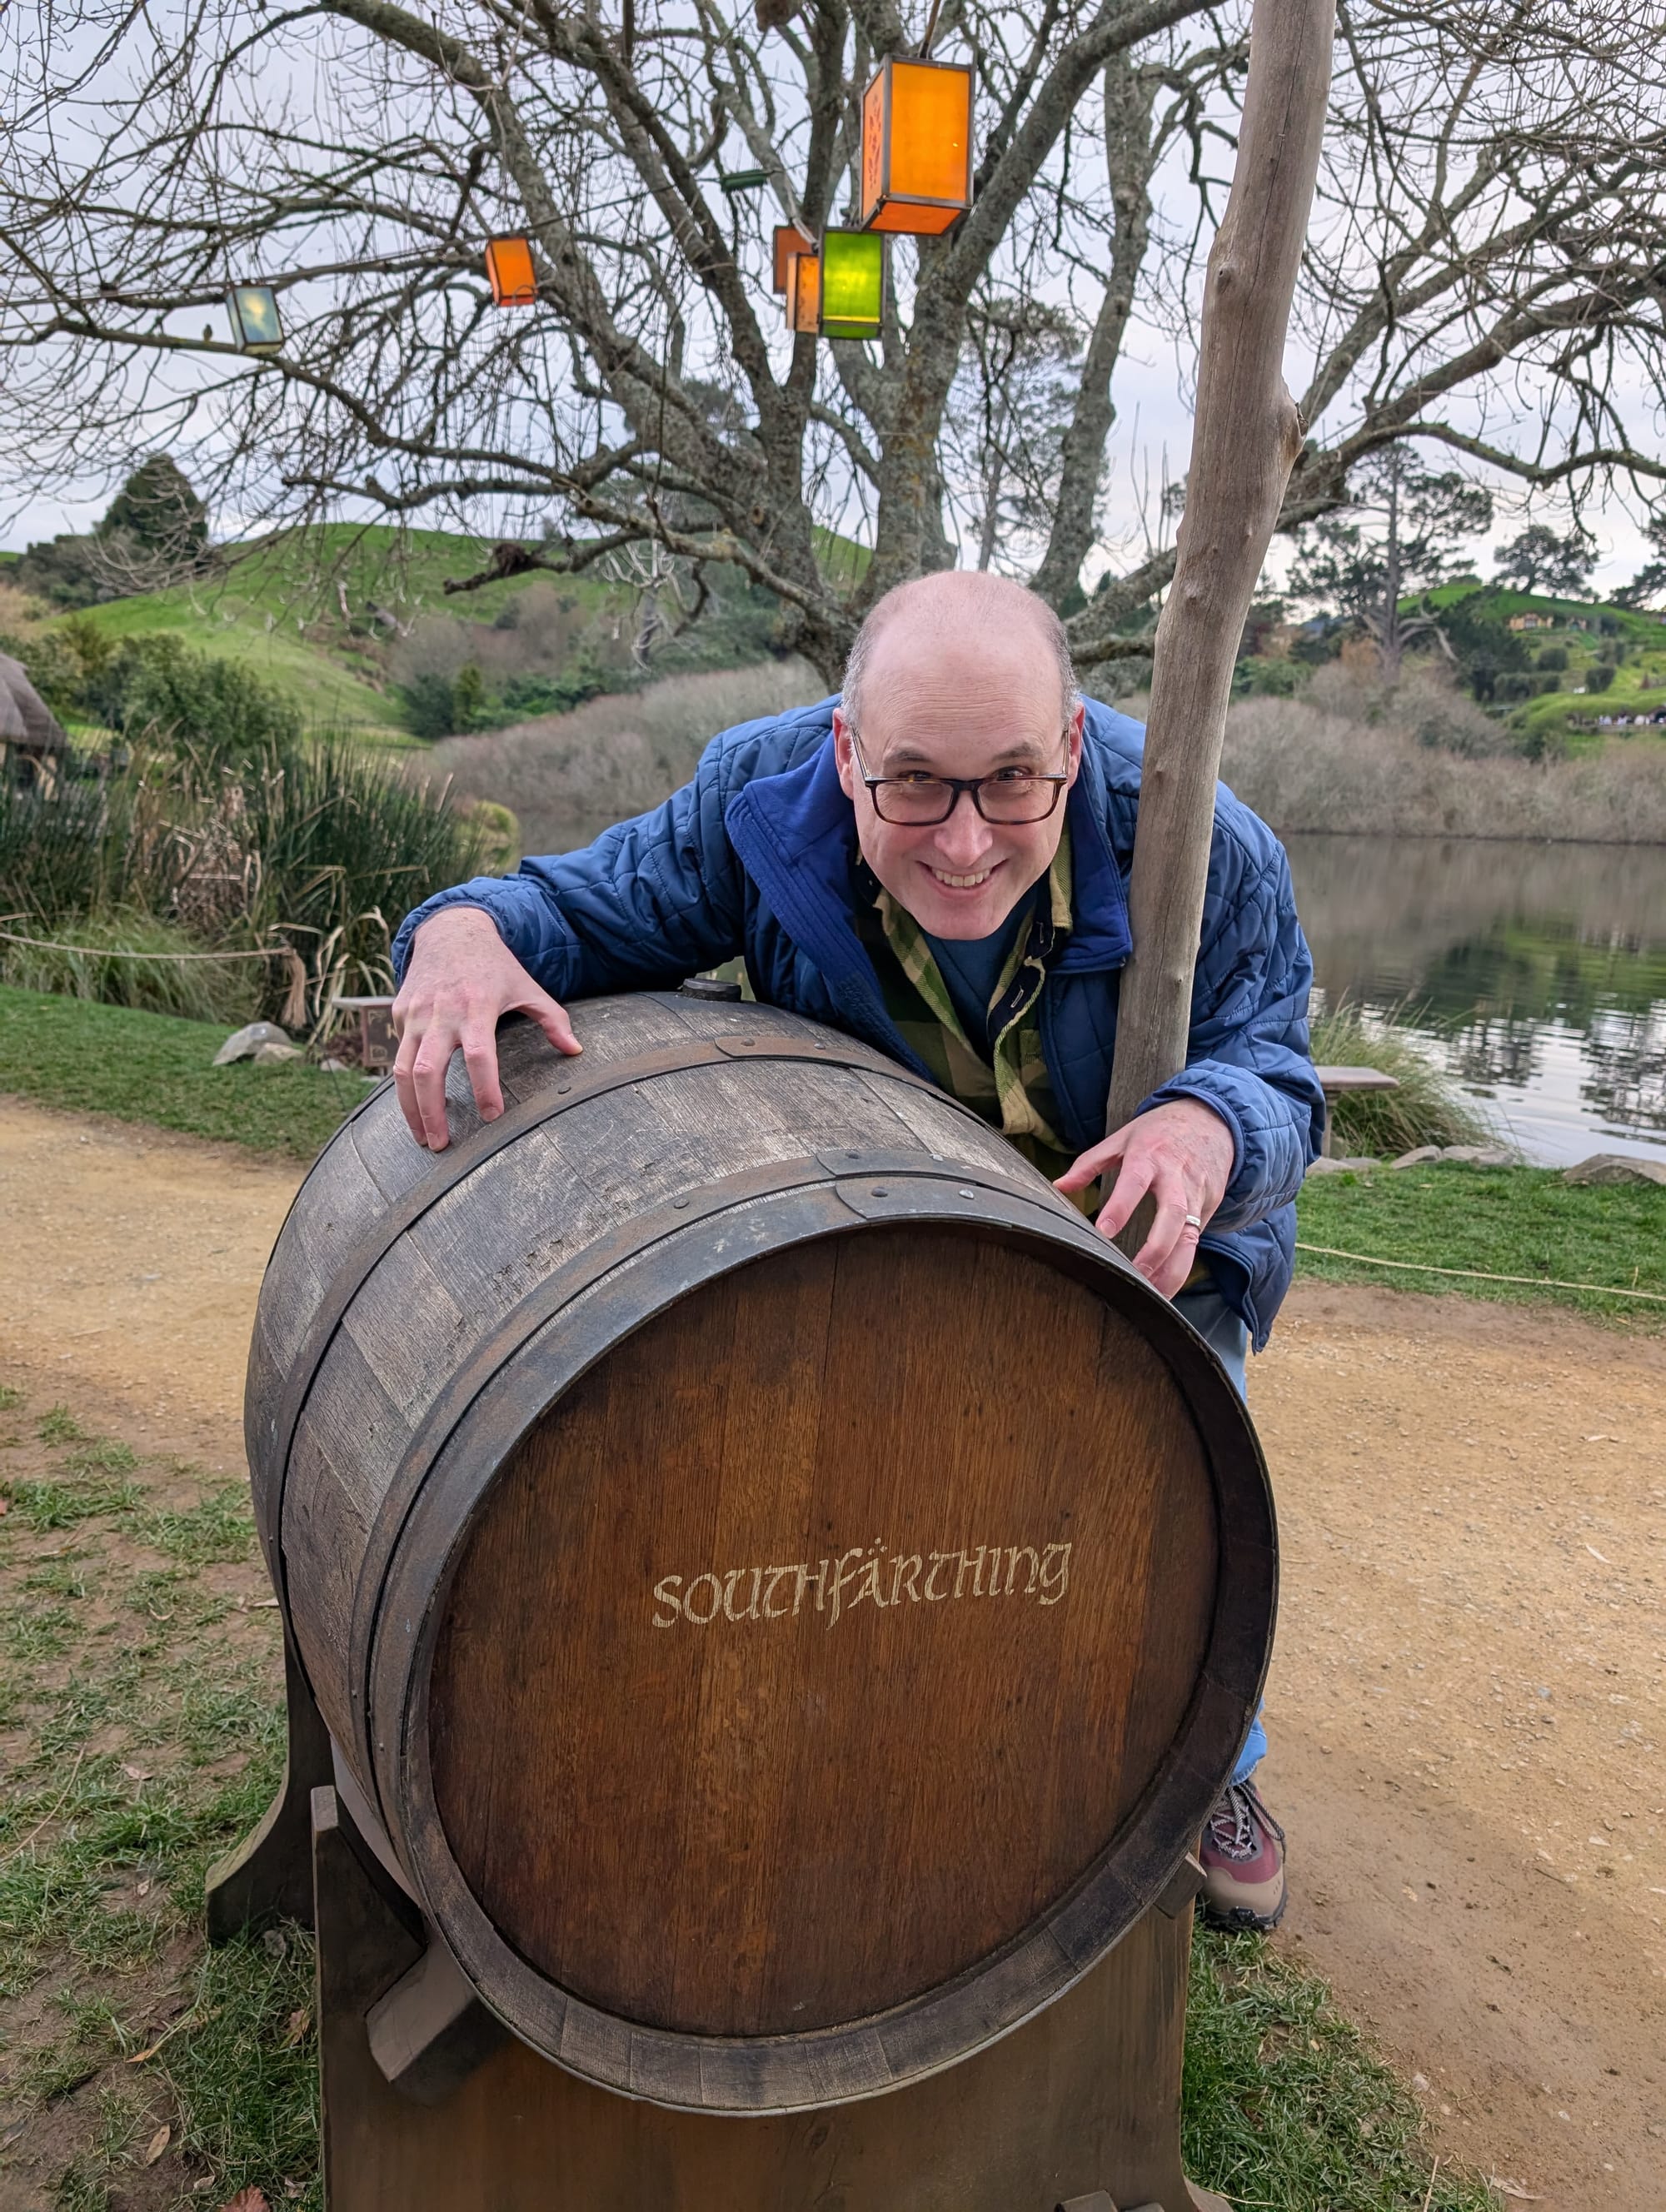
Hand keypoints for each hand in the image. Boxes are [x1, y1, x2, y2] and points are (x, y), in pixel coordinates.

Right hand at [392, 907, 579, 1150]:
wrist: (451, 929)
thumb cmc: (495, 965)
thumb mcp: (527, 986)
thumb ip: (553, 1019)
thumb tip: (576, 1050)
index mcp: (476, 1008)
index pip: (479, 1056)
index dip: (485, 1088)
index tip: (493, 1116)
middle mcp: (440, 1013)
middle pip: (425, 1072)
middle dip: (431, 1112)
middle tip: (441, 1145)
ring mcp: (415, 1014)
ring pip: (400, 1070)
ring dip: (409, 1109)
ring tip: (423, 1137)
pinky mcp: (399, 1013)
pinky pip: (397, 1053)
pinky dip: (403, 1083)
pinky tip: (416, 1105)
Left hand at [1053, 1098, 1233, 1298]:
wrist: (1212, 1120)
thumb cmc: (1159, 1132)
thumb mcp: (1123, 1138)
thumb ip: (1089, 1164)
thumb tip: (1058, 1186)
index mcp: (1150, 1156)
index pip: (1135, 1182)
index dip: (1121, 1207)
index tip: (1103, 1232)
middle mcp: (1177, 1176)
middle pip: (1172, 1215)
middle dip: (1156, 1248)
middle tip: (1135, 1275)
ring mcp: (1196, 1194)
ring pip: (1190, 1236)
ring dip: (1174, 1269)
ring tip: (1154, 1296)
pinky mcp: (1208, 1208)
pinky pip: (1196, 1241)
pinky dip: (1182, 1266)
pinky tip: (1165, 1287)